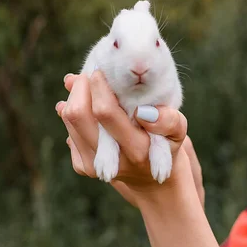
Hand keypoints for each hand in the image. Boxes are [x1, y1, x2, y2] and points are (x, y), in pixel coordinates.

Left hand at [56, 72, 204, 207]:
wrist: (152, 176)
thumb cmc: (166, 142)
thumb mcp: (178, 130)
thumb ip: (168, 119)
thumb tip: (141, 111)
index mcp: (137, 149)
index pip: (105, 112)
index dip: (98, 86)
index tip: (102, 70)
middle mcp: (112, 161)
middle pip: (78, 115)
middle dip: (81, 87)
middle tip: (91, 74)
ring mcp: (93, 166)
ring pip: (69, 120)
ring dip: (75, 96)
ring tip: (89, 85)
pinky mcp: (82, 166)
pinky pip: (68, 129)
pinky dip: (72, 112)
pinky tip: (87, 105)